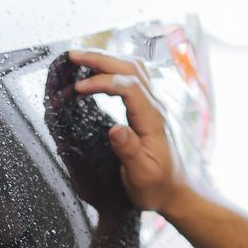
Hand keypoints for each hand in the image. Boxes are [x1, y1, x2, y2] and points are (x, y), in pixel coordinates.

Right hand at [66, 48, 186, 218]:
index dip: (102, 82)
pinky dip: (113, 68)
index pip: (128, 86)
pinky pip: (132, 77)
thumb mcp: (142, 175)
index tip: (78, 89)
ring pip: (133, 67)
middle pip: (130, 68)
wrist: (174, 191)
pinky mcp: (147, 108)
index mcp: (152, 120)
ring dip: (107, 59)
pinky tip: (98, 71)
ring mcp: (152, 105)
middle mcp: (155, 106)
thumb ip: (129, 151)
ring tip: (81, 58)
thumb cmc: (156, 186)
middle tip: (72, 55)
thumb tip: (115, 129)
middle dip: (100, 58)